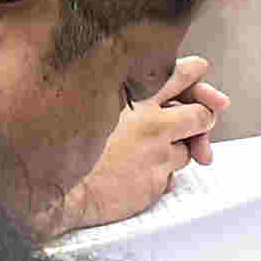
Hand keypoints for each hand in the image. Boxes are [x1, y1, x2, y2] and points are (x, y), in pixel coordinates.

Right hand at [54, 62, 218, 232]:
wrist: (56, 186)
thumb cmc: (68, 144)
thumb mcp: (96, 102)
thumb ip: (129, 95)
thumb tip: (168, 90)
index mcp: (136, 96)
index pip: (184, 74)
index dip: (196, 78)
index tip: (200, 78)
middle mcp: (153, 122)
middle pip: (203, 115)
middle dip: (203, 119)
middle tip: (195, 125)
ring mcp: (157, 154)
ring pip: (189, 150)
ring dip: (176, 151)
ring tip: (146, 153)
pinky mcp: (155, 181)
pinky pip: (171, 177)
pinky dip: (160, 174)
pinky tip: (136, 172)